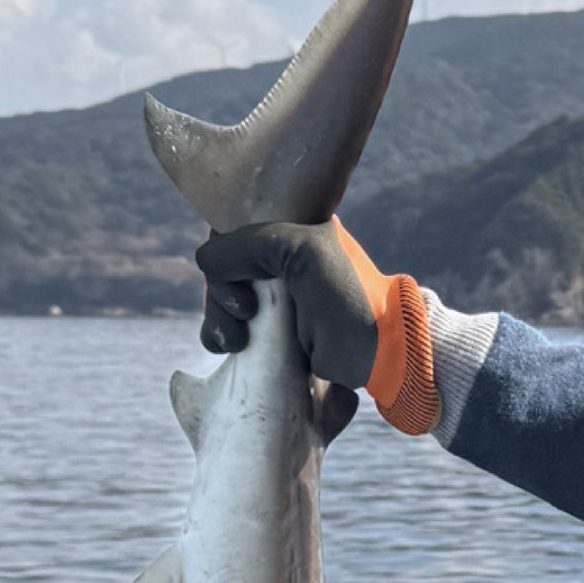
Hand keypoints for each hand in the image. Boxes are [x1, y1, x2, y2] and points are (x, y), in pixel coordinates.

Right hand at [196, 218, 376, 389]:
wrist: (377, 354)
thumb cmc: (347, 297)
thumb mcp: (300, 252)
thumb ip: (248, 245)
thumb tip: (206, 261)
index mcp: (292, 230)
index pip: (235, 228)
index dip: (227, 251)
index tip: (241, 277)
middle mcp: (279, 261)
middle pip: (223, 267)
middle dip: (221, 293)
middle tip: (245, 312)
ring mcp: (273, 298)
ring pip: (220, 299)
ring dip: (219, 318)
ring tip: (238, 339)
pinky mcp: (270, 333)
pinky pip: (228, 328)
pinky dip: (220, 336)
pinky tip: (234, 347)